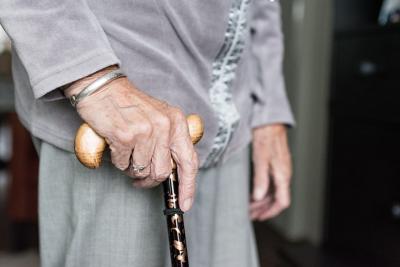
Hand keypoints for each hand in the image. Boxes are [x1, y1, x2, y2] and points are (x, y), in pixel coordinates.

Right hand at [64, 67, 197, 211]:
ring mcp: (145, 131)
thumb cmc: (129, 105)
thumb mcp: (159, 116)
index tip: (185, 203)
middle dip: (149, 178)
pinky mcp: (125, 136)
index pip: (189, 160)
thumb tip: (171, 173)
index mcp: (176, 122)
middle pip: (162, 172)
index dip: (188, 186)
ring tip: (126, 151)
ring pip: (142, 171)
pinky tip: (116, 145)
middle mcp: (164, 126)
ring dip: (131, 168)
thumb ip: (169, 141)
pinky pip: (123, 165)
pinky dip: (118, 161)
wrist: (102, 87)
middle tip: (138, 173)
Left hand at [250, 124, 291, 220]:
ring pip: (274, 192)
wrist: (269, 121)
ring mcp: (280, 170)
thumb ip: (260, 179)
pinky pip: (272, 184)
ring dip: (262, 201)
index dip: (270, 212)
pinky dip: (263, 191)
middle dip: (263, 209)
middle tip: (249, 214)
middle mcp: (284, 175)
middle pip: (277, 199)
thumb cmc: (266, 137)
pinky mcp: (276, 165)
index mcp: (282, 175)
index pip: (282, 202)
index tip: (258, 217)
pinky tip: (253, 192)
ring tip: (249, 206)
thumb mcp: (260, 159)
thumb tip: (258, 197)